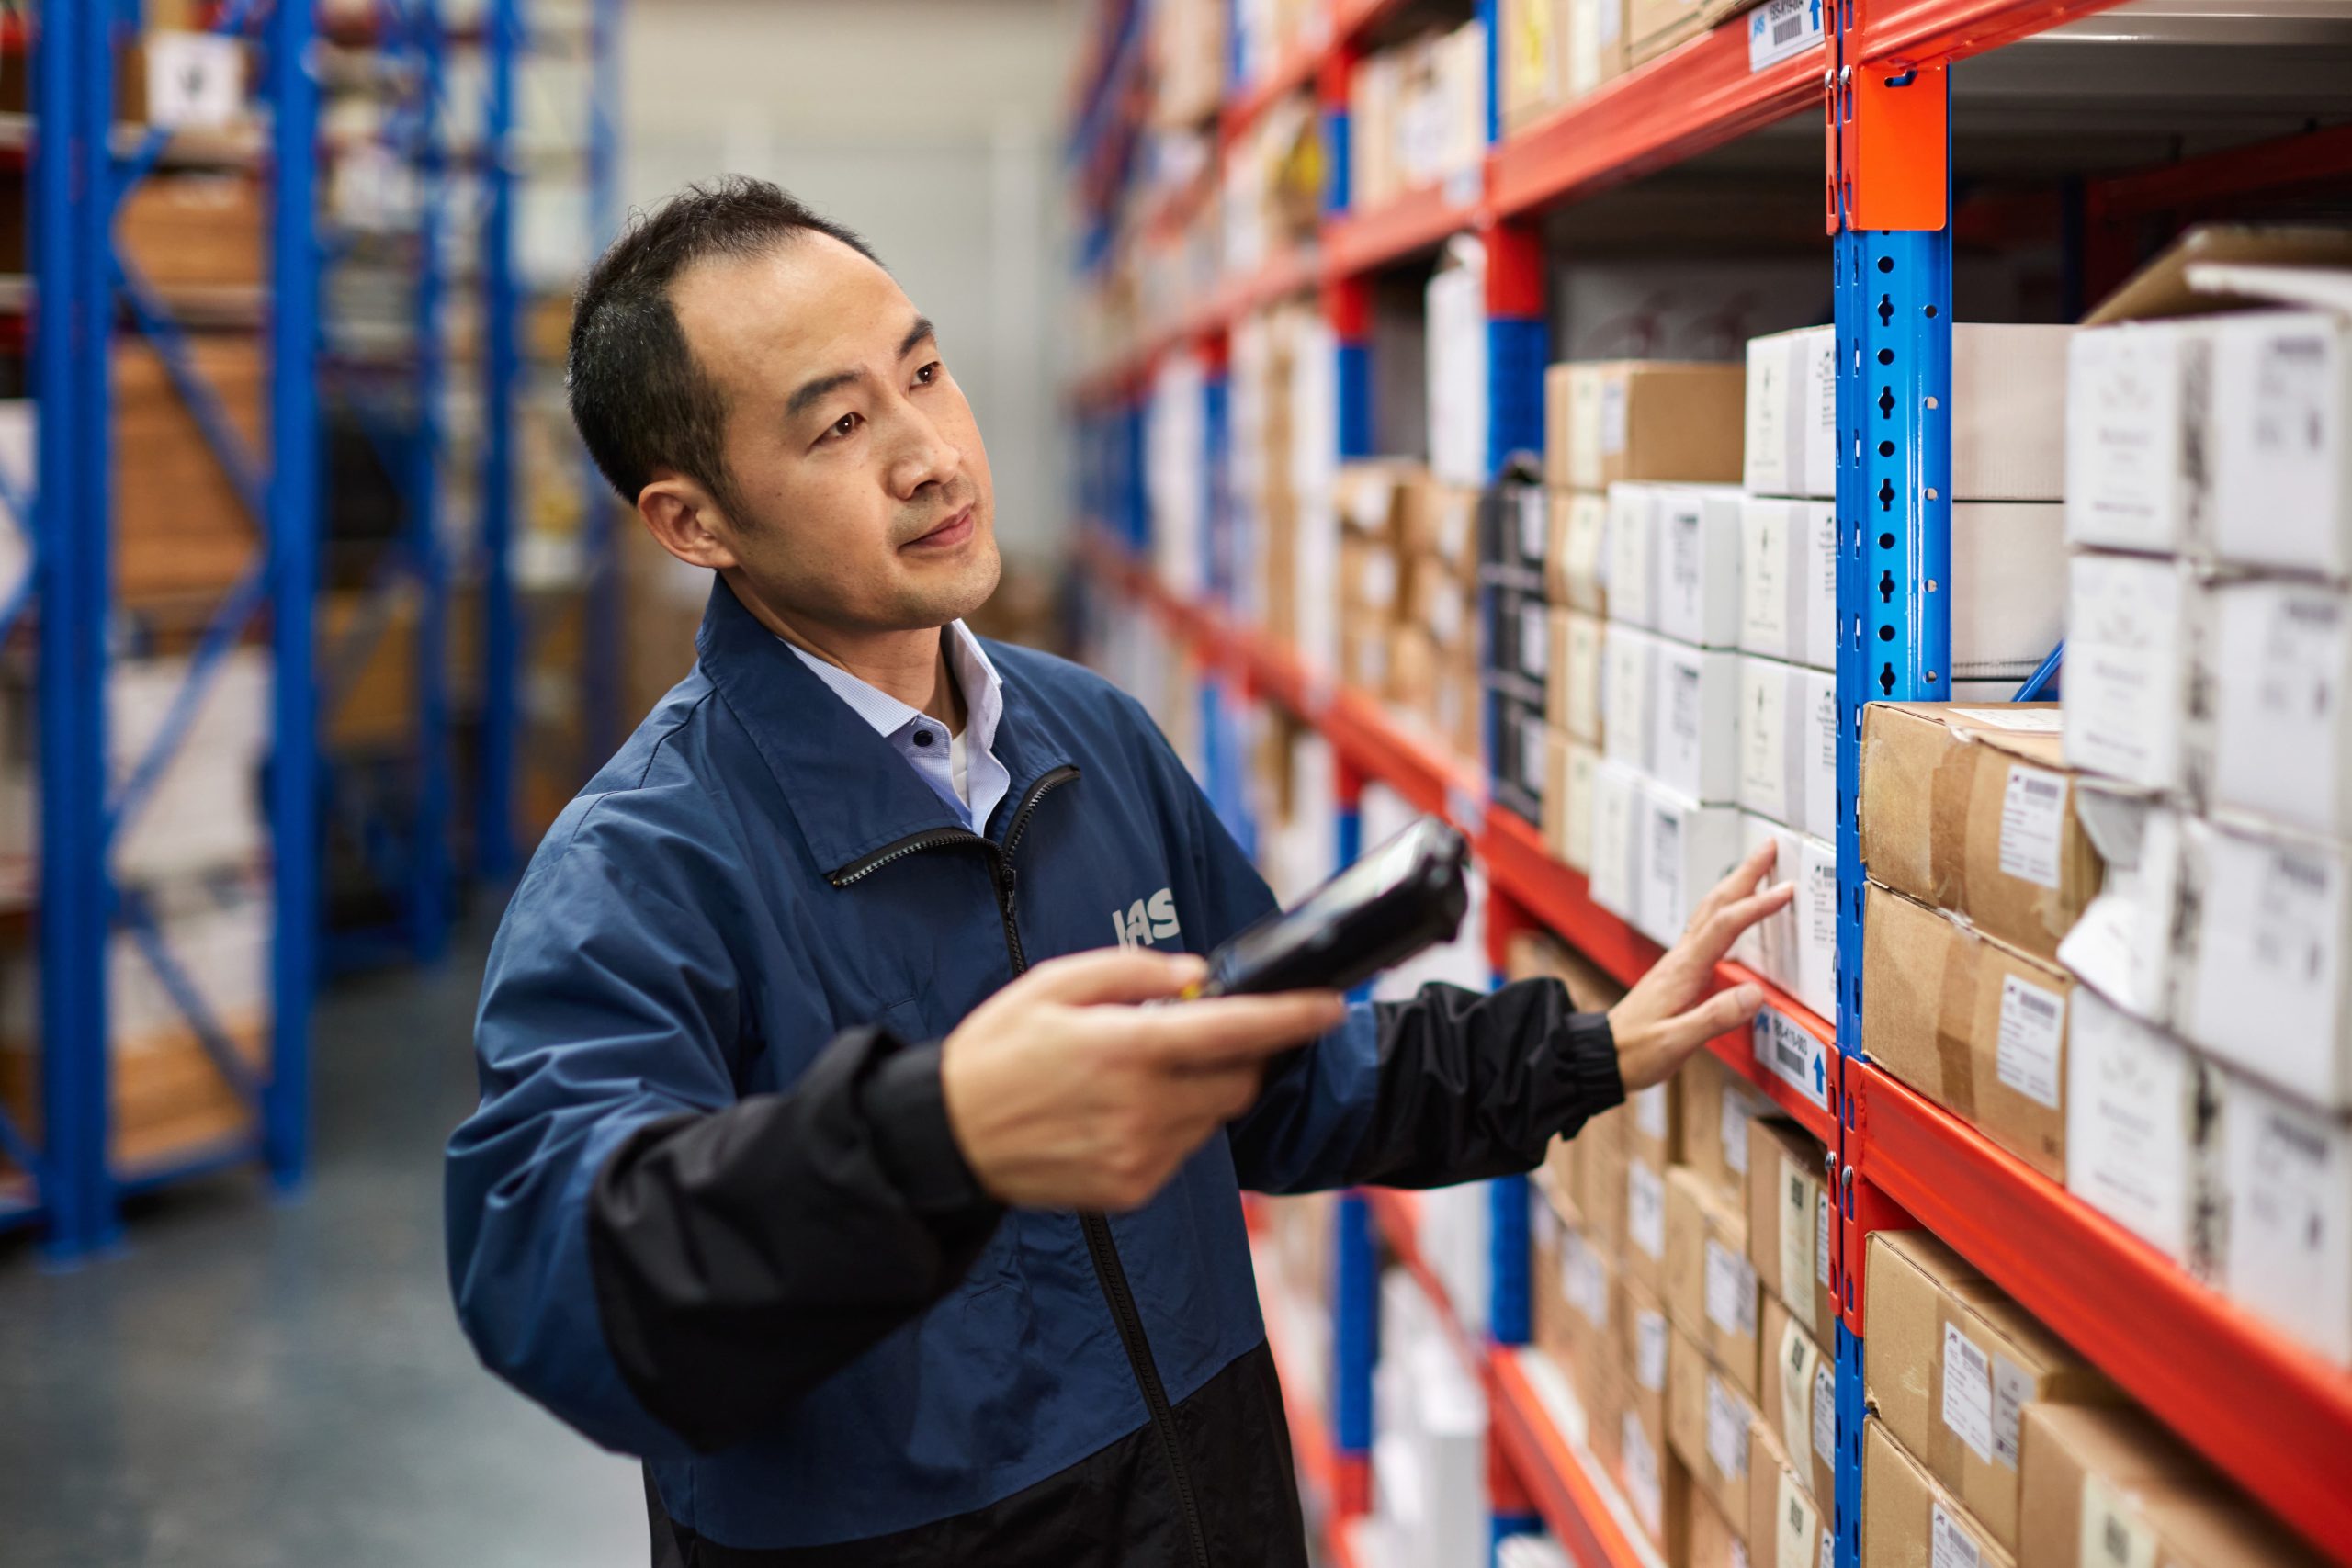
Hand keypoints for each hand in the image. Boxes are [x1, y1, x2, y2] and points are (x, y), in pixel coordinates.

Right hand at [940, 948, 1345, 1210]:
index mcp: (1124, 1049)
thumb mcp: (1053, 984)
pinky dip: (1172, 1124)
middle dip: (1239, 1054)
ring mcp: (1139, 1157)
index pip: (1234, 1032)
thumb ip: (1132, 972)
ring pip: (1213, 1117)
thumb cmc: (996, 1051)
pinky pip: (1182, 1150)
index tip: (1329, 1006)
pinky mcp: (1132, 1189)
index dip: (1291, 1019)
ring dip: (1201, 1090)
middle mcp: (1141, 1109)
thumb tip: (1196, 978)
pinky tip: (1121, 1112)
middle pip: (1239, 1081)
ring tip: (1139, 1075)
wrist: (945, 1139)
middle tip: (1202, 1034)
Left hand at [1606, 839, 1794, 1090]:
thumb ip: (1714, 1019)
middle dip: (1744, 874)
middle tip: (1768, 847)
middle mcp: (1681, 957)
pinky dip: (1724, 910)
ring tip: (1757, 867)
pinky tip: (1731, 913)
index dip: (1756, 905)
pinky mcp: (1678, 970)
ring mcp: (1678, 961)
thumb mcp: (1675, 1042)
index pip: (1725, 926)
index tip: (1786, 888)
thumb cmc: (1635, 1051)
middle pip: (1715, 904)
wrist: (1603, 1054)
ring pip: (1709, 911)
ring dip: (1734, 886)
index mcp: (1684, 970)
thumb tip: (1755, 994)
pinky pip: (1706, 928)